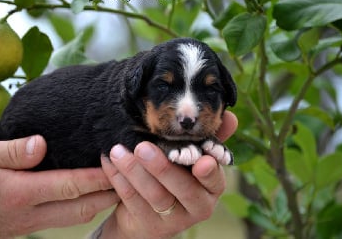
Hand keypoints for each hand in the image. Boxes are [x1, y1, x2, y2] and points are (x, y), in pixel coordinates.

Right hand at [0, 135, 118, 237]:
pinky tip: (85, 194)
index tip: (117, 163)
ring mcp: (29, 225)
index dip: (98, 176)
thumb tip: (42, 144)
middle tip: (126, 176)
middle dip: (108, 194)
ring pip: (75, 217)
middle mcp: (30, 214)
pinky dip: (80, 207)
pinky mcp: (25, 229)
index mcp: (19, 192)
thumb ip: (11, 151)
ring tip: (114, 185)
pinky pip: (62, 219)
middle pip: (81, 207)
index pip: (71, 185)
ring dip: (98, 203)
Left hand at [98, 111, 237, 238]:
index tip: (200, 160)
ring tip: (117, 151)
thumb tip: (232, 116)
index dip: (208, 171)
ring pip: (154, 195)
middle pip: (182, 188)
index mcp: (212, 188)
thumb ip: (207, 140)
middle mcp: (198, 206)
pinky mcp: (149, 225)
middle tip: (142, 146)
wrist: (150, 214)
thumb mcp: (191, 160)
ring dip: (134, 171)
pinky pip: (132, 201)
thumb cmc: (176, 177)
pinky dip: (119, 179)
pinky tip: (109, 162)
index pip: (215, 180)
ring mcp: (173, 220)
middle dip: (161, 167)